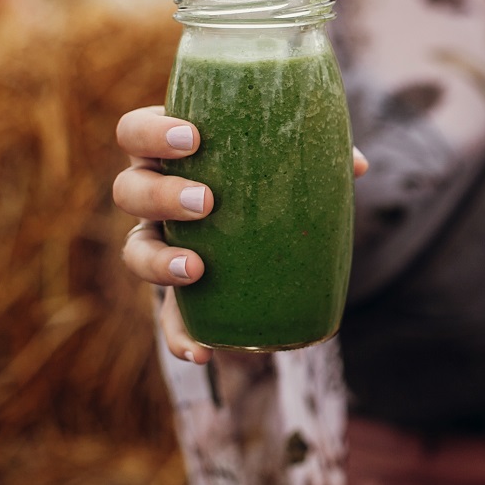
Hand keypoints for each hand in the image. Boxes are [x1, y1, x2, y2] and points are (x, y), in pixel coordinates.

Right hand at [115, 106, 368, 363]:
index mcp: (171, 151)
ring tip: (195, 268)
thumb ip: (317, 152)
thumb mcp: (289, 155)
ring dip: (158, 261)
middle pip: (129, 189)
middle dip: (161, 195)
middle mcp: (154, 194)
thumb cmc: (270, 170)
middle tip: (206, 201)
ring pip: (135, 250)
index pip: (136, 132)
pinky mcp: (178, 290)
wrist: (267, 221)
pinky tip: (200, 352)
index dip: (152, 132)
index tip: (193, 138)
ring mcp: (161, 241)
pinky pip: (168, 317)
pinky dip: (179, 337)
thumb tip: (356, 166)